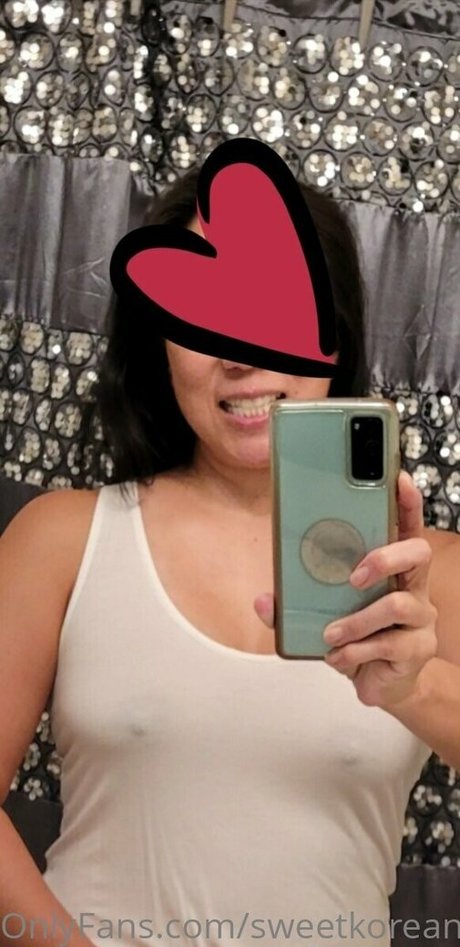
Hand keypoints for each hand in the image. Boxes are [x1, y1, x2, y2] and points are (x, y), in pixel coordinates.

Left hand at [254, 472, 437, 710]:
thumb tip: (262, 600)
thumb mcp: (321, 615)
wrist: (377, 684)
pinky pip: (389, 644)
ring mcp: (421, 618)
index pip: (407, 526)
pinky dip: (355, 651)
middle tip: (353, 577)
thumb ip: (293, 605)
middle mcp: (414, 586)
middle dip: (384, 558)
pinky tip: (337, 656)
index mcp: (393, 568)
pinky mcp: (418, 649)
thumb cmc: (355, 637)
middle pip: (418, 553)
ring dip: (357, 620)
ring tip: (330, 634)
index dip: (406, 501)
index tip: (397, 478)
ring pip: (397, 605)